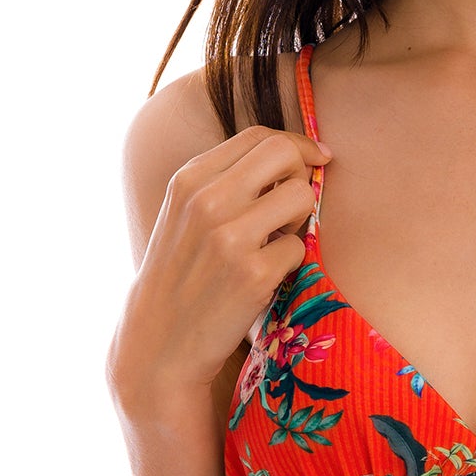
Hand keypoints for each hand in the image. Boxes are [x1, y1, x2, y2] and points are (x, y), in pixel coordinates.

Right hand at [108, 122, 330, 417]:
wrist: (160, 339)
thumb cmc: (182, 273)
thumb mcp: (185, 213)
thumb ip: (227, 180)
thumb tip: (294, 155)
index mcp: (189, 179)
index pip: (260, 136)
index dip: (297, 145)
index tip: (315, 159)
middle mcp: (207, 201)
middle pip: (285, 154)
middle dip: (302, 175)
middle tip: (293, 205)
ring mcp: (230, 237)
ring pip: (302, 196)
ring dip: (298, 220)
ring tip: (273, 243)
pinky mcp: (253, 274)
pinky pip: (299, 248)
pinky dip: (289, 262)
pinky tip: (264, 276)